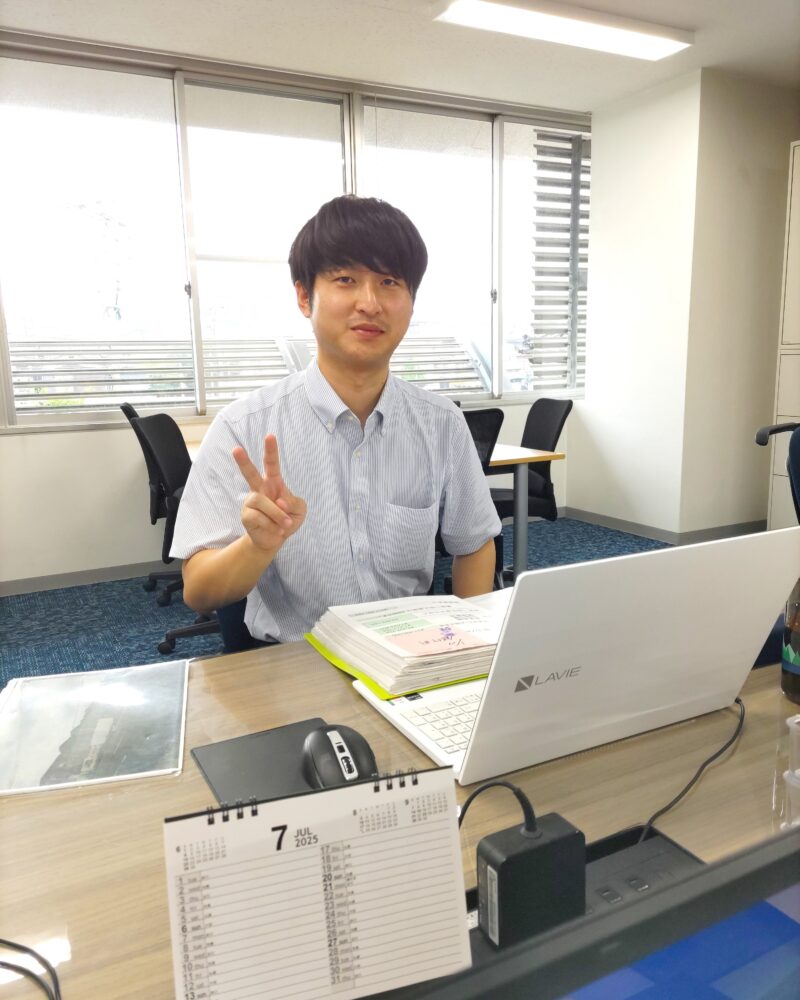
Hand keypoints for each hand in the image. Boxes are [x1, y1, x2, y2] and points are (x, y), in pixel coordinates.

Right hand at [232, 435, 306, 553]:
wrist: (275, 540)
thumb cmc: (288, 519)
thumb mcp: (300, 510)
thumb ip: (294, 502)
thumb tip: (279, 501)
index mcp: (274, 483)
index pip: (272, 464)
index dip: (271, 450)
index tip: (270, 436)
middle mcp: (260, 489)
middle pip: (250, 474)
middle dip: (243, 462)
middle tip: (236, 449)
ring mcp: (251, 502)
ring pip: (262, 502)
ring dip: (278, 515)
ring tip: (286, 524)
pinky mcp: (246, 515)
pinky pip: (260, 518)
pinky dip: (273, 526)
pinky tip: (276, 530)